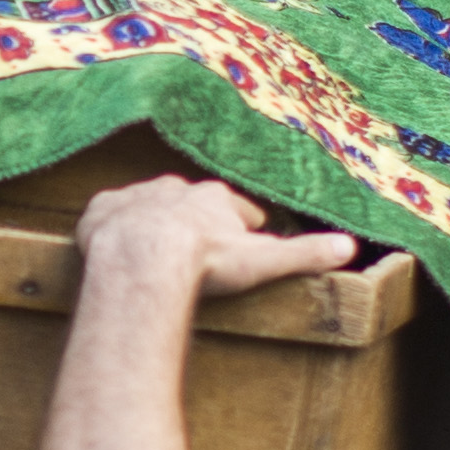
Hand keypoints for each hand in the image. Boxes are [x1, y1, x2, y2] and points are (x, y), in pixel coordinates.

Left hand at [67, 177, 358, 308]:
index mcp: (216, 198)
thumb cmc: (205, 262)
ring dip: (150, 222)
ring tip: (151, 250)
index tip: (243, 237)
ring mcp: (135, 197)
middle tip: (195, 248)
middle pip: (190, 202)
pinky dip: (110, 228)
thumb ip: (305, 254)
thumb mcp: (263, 260)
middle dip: (194, 220)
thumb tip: (349, 247)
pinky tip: (111, 246)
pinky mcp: (100, 211)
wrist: (141, 258)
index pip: (236, 208)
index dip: (241, 225)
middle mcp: (176, 187)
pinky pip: (106, 215)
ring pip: (146, 205)